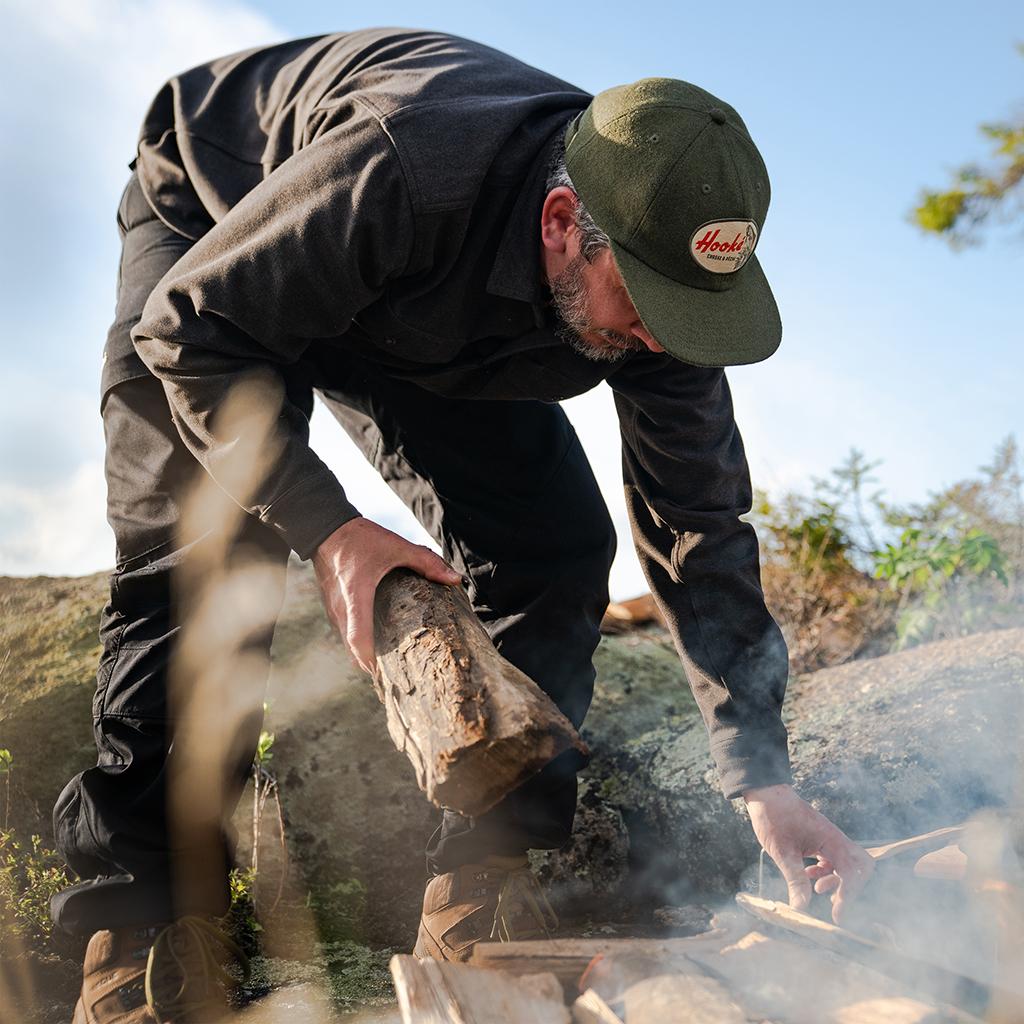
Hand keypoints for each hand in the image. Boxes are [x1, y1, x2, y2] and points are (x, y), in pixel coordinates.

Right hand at [312, 517, 461, 675]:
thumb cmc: (361, 538)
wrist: (325, 528)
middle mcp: (341, 608)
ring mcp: (333, 609)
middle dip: (372, 666)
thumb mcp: (396, 546)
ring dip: (363, 656)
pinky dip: (357, 644)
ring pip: (347, 643)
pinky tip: (374, 646)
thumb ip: (426, 563)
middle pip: (353, 649)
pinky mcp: (331, 606)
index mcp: (357, 595)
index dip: (371, 660)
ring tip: (387, 668)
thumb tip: (455, 580)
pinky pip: (344, 633)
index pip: (359, 637)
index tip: (385, 676)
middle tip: (394, 681)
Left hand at [743, 784, 873, 924]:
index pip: (852, 873)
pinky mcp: (820, 838)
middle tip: (834, 902)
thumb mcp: (782, 851)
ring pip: (846, 863)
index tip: (836, 915)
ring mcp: (828, 838)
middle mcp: (835, 839)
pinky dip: (825, 870)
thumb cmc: (773, 817)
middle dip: (851, 887)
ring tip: (817, 889)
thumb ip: (795, 880)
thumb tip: (801, 908)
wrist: (765, 793)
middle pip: (860, 866)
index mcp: (831, 840)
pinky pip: (832, 858)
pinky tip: (808, 876)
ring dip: (836, 879)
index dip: (848, 896)